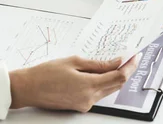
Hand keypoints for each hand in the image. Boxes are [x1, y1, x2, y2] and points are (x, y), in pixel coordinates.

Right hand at [9, 54, 139, 111]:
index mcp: (88, 86)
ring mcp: (85, 104)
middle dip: (126, 71)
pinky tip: (102, 72)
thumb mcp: (74, 61)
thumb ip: (98, 64)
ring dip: (115, 77)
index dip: (130, 66)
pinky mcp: (80, 106)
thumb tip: (116, 62)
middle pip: (116, 85)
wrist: (28, 88)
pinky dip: (103, 83)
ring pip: (108, 90)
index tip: (135, 57)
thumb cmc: (46, 73)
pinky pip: (98, 94)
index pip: (118, 77)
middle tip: (130, 57)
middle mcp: (89, 99)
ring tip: (118, 62)